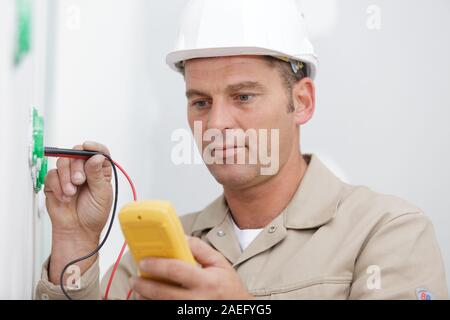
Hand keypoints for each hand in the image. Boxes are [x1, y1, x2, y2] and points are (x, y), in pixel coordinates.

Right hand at [44, 141, 112, 283]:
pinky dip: (57, 186)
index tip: (88, 147)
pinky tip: (64, 197)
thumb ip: (97, 174)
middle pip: (78, 153)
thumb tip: (96, 157)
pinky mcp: (55, 183)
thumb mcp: (101, 194)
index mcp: (100, 171)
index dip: (94, 147)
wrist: (77, 230)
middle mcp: (84, 170)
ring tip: (71, 193)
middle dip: (77, 166)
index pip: (99, 152)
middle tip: (79, 181)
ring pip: (63, 162)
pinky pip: (52, 175)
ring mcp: (69, 175)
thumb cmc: (93, 214)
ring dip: (66, 177)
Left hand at [130, 237, 252, 299]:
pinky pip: (165, 311)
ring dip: (146, 297)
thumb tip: (181, 237)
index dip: (157, 265)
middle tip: (135, 277)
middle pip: (162, 293)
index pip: (176, 271)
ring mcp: (189, 311)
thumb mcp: (219, 263)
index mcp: (206, 282)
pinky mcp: (185, 316)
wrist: (236, 309)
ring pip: (160, 305)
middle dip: (144, 284)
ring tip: (139, 288)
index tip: (145, 261)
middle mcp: (197, 300)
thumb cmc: (228, 288)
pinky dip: (153, 304)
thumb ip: (200, 249)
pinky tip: (149, 299)